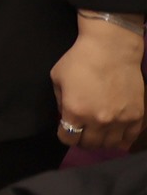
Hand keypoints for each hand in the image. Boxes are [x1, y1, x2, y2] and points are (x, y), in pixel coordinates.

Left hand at [52, 17, 144, 149]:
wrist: (111, 49)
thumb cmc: (80, 59)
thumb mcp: (58, 78)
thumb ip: (60, 101)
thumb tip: (65, 116)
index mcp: (75, 112)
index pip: (68, 139)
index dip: (64, 135)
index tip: (66, 130)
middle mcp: (98, 121)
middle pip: (89, 144)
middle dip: (82, 140)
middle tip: (82, 131)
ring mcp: (119, 120)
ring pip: (109, 145)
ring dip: (102, 141)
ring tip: (98, 133)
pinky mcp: (136, 117)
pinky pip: (129, 139)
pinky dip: (121, 139)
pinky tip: (116, 134)